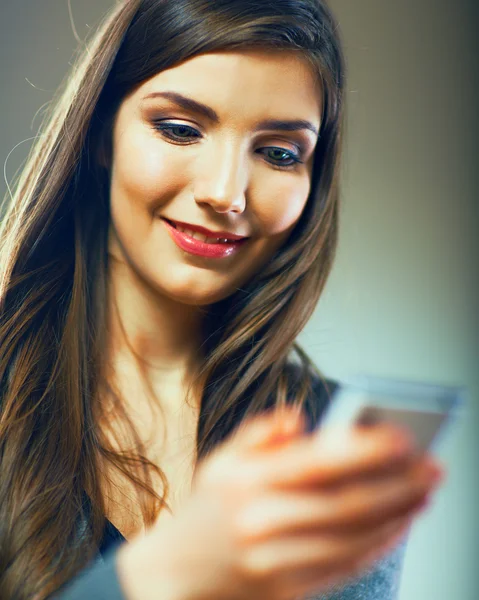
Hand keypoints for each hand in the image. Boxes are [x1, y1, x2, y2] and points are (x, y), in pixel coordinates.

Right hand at [117, 406, 444, 599]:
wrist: (178, 572)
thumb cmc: (207, 509)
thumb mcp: (221, 460)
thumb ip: (259, 433)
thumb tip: (299, 418)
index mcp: (245, 481)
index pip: (317, 462)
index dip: (365, 449)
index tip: (401, 437)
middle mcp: (261, 520)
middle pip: (345, 503)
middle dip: (397, 484)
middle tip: (430, 467)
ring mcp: (274, 559)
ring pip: (352, 537)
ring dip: (397, 515)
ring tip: (424, 493)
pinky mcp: (287, 588)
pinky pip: (344, 566)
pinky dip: (378, 544)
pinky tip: (398, 525)